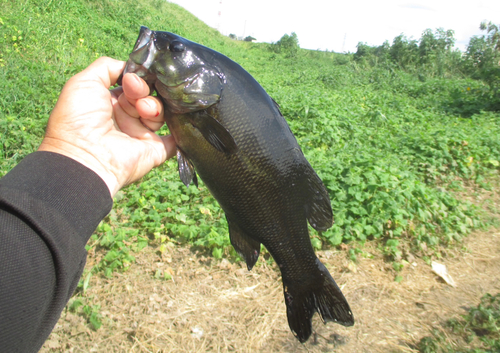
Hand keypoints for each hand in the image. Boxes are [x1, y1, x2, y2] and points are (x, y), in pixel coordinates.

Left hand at [38, 57, 175, 195]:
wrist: (85, 156)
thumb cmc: (79, 118)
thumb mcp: (84, 82)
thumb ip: (107, 67)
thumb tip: (131, 69)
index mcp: (109, 103)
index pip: (131, 84)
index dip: (135, 78)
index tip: (131, 79)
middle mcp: (126, 118)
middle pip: (147, 96)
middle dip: (144, 90)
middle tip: (136, 93)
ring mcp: (141, 135)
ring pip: (160, 113)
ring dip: (154, 107)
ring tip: (144, 111)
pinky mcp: (155, 150)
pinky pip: (176, 139)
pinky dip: (180, 130)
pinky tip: (179, 119)